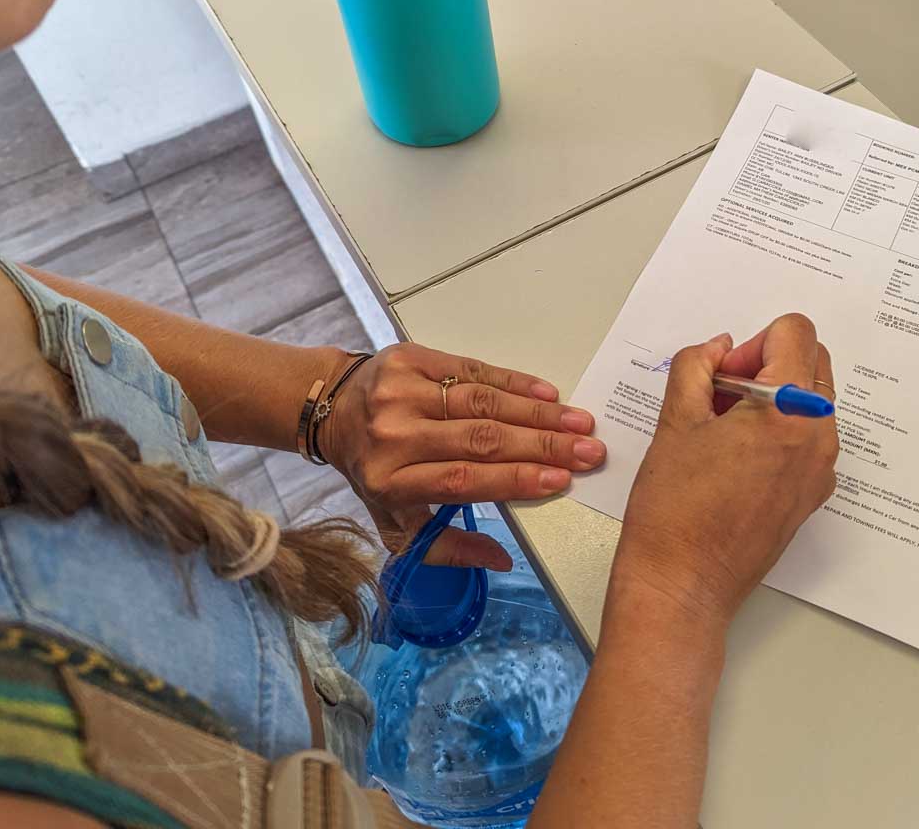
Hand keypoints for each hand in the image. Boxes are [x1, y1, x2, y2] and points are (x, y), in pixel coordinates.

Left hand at [320, 343, 602, 568]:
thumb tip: (502, 559)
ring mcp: (401, 392)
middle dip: (542, 446)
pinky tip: (546, 393)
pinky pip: (471, 368)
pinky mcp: (411, 358)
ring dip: (537, 413)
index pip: (463, 480)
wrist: (330, 408)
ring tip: (577, 422)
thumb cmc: (372, 470)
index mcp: (389, 481)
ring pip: (482, 402)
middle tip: (588, 450)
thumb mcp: (395, 522)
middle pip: (480, 439)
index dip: (515, 480)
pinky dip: (513, 381)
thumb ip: (445, 546)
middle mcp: (393, 435)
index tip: (561, 480)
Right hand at [610, 313, 837, 628]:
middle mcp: (818, 437)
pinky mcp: (812, 493)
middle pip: (810, 361)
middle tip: (718, 398)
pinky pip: (807, 437)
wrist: (682, 581)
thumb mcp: (675, 419)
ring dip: (770, 397)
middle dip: (764, 364)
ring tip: (720, 431)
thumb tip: (716, 348)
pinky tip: (732, 458)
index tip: (722, 376)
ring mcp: (820, 469)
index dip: (751, 344)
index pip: (794, 332)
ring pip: (809, 399)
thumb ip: (696, 366)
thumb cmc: (675, 510)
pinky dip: (777, 431)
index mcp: (790, 411)